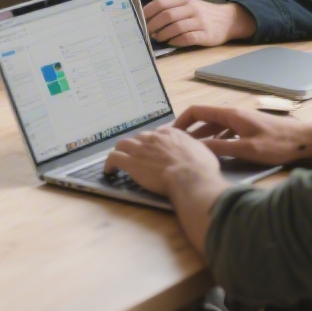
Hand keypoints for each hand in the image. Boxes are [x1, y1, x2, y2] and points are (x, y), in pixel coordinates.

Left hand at [103, 126, 222, 196]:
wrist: (190, 177)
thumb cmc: (201, 168)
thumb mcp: (202, 150)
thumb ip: (192, 147)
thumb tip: (192, 150)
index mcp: (171, 134)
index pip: (157, 133)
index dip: (154, 142)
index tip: (154, 149)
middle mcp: (153, 138)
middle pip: (139, 138)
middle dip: (137, 146)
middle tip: (138, 156)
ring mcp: (140, 149)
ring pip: (123, 144)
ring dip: (121, 151)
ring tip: (119, 159)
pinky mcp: (131, 162)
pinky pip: (114, 158)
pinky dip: (110, 163)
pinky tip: (109, 170)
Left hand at [143, 0, 256, 46]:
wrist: (229, 20)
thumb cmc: (203, 14)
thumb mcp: (188, 6)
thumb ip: (172, 9)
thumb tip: (148, 19)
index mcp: (185, 0)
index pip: (161, 3)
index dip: (148, 12)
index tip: (140, 20)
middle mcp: (192, 9)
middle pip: (167, 15)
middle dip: (153, 25)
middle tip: (147, 32)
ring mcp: (200, 21)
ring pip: (176, 27)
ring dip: (163, 34)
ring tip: (158, 38)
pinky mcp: (206, 34)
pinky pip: (187, 38)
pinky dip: (176, 41)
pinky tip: (171, 42)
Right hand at [174, 105, 311, 165]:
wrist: (305, 141)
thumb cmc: (278, 144)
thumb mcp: (247, 149)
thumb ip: (221, 148)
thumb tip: (198, 149)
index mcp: (231, 115)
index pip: (197, 111)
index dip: (181, 121)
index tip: (172, 133)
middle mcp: (234, 114)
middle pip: (204, 119)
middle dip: (189, 131)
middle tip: (178, 145)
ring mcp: (242, 121)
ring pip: (215, 126)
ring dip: (202, 136)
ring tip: (192, 150)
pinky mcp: (249, 129)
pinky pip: (226, 131)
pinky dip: (216, 139)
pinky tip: (215, 151)